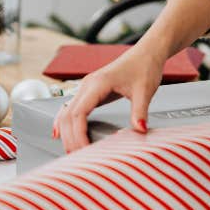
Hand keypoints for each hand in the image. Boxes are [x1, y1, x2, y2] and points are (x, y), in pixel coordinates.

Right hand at [52, 45, 166, 152]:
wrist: (147, 52)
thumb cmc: (145, 66)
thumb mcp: (145, 90)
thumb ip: (140, 111)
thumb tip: (139, 130)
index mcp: (98, 83)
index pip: (78, 113)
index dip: (78, 134)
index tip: (84, 150)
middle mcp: (88, 84)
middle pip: (68, 115)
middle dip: (70, 138)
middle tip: (77, 158)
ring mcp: (87, 87)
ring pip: (67, 112)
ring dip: (66, 132)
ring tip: (72, 152)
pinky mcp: (90, 90)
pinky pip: (71, 108)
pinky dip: (66, 123)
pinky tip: (62, 133)